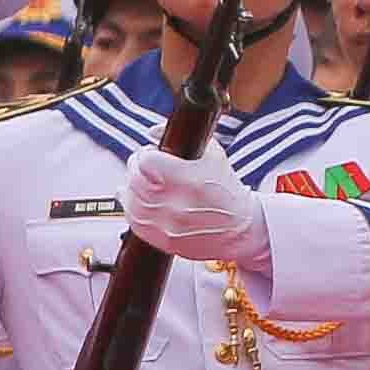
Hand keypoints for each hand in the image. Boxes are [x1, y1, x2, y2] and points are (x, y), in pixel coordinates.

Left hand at [120, 143, 268, 263]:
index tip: (153, 154)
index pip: (146, 160)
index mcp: (189, 180)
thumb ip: (188, 137)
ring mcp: (165, 223)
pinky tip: (142, 198)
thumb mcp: (214, 156)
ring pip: (130, 196)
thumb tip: (153, 130)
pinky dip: (133, 205)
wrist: (239, 230)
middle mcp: (175, 204)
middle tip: (147, 165)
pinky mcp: (159, 238)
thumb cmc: (226, 190)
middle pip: (135, 176)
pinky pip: (132, 217)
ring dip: (134, 185)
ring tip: (147, 182)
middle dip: (138, 166)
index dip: (148, 153)